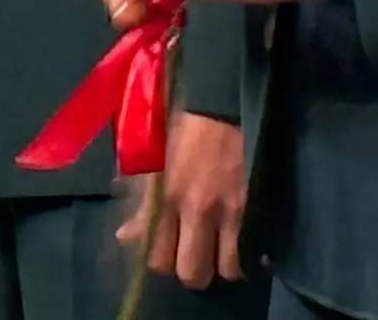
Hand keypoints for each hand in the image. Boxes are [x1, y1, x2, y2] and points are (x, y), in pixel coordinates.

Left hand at [117, 111, 246, 287]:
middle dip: (192, 272)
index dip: (163, 263)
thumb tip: (125, 236)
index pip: (157, 259)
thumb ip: (143, 205)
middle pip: (191, 273)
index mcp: (165, 198)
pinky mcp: (252, 204)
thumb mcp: (153, 164)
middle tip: (194, 255)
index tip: (169, 251)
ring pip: (225, 269)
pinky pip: (250, 251)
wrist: (219, 104)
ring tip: (220, 252)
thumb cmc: (181, 130)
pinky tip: (242, 248)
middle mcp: (195, 209)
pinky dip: (247, 257)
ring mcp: (227, 210)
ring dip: (221, 266)